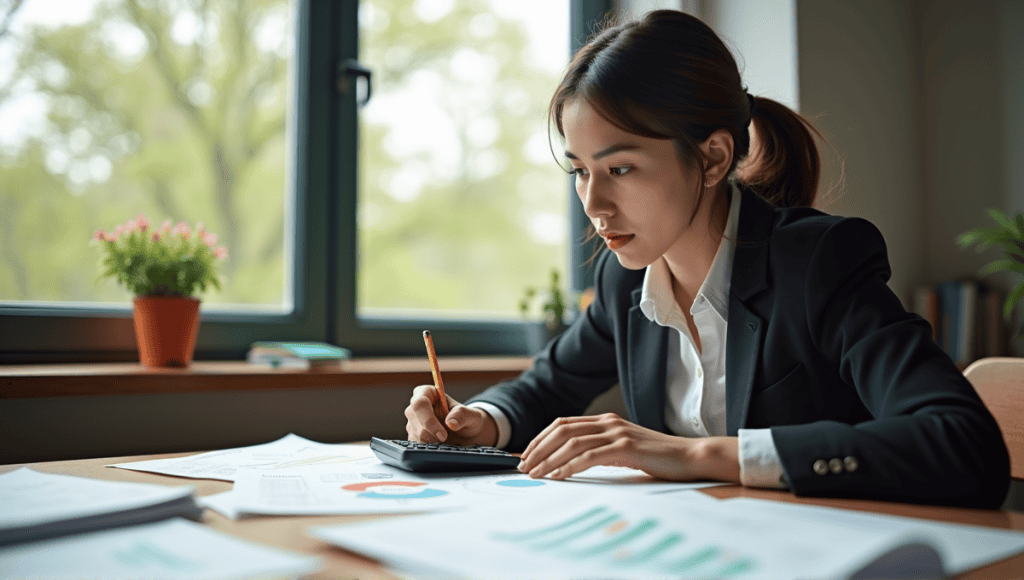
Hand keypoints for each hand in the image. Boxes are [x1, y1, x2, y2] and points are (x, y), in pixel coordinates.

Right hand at [403, 385, 498, 446]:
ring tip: (444, 440)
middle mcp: (416, 406)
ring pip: (415, 434)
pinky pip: (415, 443)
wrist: (466, 435)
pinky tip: (439, 445)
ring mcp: (413, 421)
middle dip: (430, 434)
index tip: (443, 434)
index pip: (420, 403)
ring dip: (430, 441)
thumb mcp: (472, 415)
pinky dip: (428, 447)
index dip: (429, 420)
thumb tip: (450, 423)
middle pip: (414, 420)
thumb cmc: (467, 420)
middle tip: (445, 439)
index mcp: (428, 393)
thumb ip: (462, 414)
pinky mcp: (413, 434)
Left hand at [517, 413, 739, 482]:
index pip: (562, 424)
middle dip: (538, 449)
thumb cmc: (657, 458)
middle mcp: (608, 422)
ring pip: (571, 443)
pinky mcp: (625, 447)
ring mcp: (617, 432)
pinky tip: (559, 476)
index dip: (540, 439)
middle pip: (561, 431)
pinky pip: (589, 456)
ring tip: (535, 474)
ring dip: (548, 459)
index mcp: (605, 420)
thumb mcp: (623, 450)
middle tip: (523, 466)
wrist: (689, 457)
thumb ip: (600, 450)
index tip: (526, 455)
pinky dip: (569, 466)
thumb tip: (570, 463)